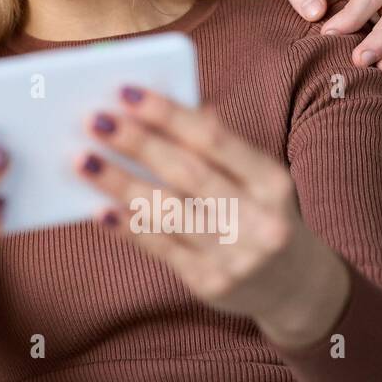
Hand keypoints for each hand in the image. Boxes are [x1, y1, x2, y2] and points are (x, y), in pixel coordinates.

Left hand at [79, 86, 350, 348]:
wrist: (298, 288)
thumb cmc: (259, 214)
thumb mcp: (256, 178)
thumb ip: (216, 144)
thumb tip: (163, 103)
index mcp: (271, 180)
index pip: (214, 139)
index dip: (168, 114)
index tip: (126, 93)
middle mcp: (260, 219)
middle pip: (187, 174)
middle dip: (137, 144)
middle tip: (94, 120)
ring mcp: (237, 256)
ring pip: (168, 212)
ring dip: (120, 183)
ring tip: (83, 160)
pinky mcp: (212, 285)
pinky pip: (161, 249)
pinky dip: (128, 228)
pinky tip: (99, 209)